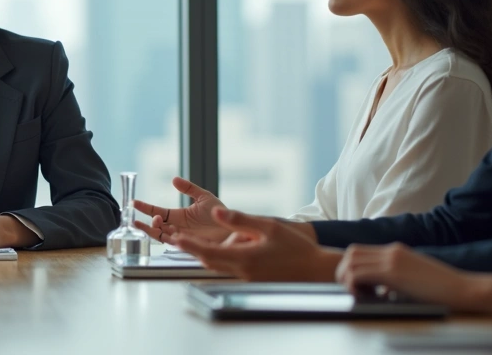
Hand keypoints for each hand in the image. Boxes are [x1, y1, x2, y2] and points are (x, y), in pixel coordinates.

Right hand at [132, 176, 229, 244]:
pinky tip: (165, 233)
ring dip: (155, 230)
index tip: (134, 203)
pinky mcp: (190, 245)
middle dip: (148, 222)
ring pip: (162, 236)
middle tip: (145, 218)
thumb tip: (174, 179)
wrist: (234, 228)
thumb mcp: (204, 197)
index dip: (145, 208)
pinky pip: (176, 243)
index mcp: (178, 216)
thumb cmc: (221, 214)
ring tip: (154, 222)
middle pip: (156, 226)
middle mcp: (177, 227)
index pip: (157, 211)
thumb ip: (189, 188)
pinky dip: (169, 239)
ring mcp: (183, 237)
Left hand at [174, 207, 339, 280]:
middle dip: (192, 251)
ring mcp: (247, 278)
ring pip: (218, 266)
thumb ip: (240, 220)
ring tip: (190, 242)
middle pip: (208, 262)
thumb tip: (216, 212)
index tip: (176, 238)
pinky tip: (217, 250)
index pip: (208, 253)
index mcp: (244, 259)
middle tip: (176, 239)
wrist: (316, 270)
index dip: (190, 246)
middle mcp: (242, 271)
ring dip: (204, 255)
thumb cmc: (296, 248)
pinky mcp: (253, 279)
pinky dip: (219, 259)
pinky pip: (229, 269)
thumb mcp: (269, 227)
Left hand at [336, 243, 474, 308]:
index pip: (360, 251)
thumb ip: (395, 280)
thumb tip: (382, 291)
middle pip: (351, 253)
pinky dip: (354, 285)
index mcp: (395, 250)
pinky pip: (358, 274)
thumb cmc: (442, 289)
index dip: (352, 267)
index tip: (359, 285)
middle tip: (354, 290)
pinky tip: (366, 296)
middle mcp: (391, 251)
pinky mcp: (393, 273)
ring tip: (360, 294)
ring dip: (348, 278)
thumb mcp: (414, 279)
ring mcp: (392, 259)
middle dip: (345, 271)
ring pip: (351, 262)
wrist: (463, 289)